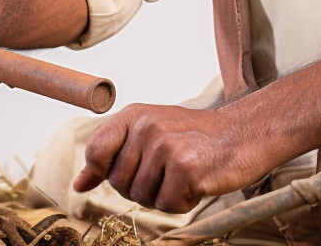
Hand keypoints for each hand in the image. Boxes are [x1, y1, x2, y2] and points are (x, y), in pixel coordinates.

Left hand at [73, 103, 268, 212]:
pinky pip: (167, 205)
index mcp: (135, 114)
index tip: (128, 170)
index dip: (103, 172)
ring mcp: (165, 144)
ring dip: (164, 195)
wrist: (242, 134)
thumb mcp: (150, 136)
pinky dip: (182, 202)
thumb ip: (112, 157)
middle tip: (168, 169)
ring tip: (184, 172)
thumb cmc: (195, 137)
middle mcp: (147, 125)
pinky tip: (197, 181)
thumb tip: (78, 184)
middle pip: (119, 183)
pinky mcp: (184, 165)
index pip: (96, 151)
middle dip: (142, 187)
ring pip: (142, 197)